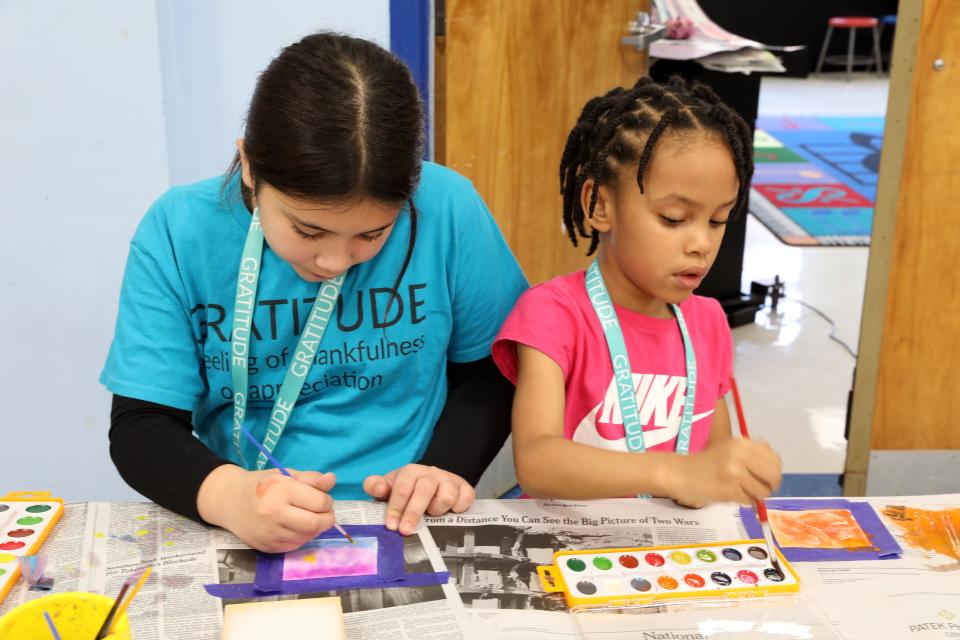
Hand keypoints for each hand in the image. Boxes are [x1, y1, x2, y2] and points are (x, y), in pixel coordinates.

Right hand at [198, 464, 336, 552]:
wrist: (229, 501)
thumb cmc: (262, 485)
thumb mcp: (286, 475)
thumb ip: (311, 479)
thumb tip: (332, 479)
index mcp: (281, 491)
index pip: (320, 502)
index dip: (326, 500)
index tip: (321, 497)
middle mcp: (274, 514)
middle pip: (316, 524)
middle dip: (327, 518)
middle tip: (323, 511)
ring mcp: (270, 533)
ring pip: (308, 537)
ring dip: (315, 528)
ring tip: (307, 516)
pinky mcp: (268, 547)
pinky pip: (296, 545)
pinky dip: (302, 536)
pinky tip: (295, 526)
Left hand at [363, 464, 474, 534]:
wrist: (432, 483)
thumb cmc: (407, 490)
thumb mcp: (389, 488)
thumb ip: (376, 486)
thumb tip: (376, 487)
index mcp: (410, 472)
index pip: (402, 488)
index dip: (396, 507)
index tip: (391, 525)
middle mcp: (430, 473)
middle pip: (423, 491)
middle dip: (413, 513)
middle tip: (405, 531)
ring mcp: (449, 480)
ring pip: (446, 496)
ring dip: (437, 510)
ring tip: (431, 517)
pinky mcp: (464, 488)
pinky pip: (466, 498)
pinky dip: (459, 507)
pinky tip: (452, 513)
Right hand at [668, 440, 781, 507]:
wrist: (680, 473)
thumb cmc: (706, 463)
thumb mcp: (730, 450)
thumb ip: (753, 455)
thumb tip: (776, 469)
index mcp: (742, 443)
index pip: (774, 459)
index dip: (773, 470)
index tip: (764, 476)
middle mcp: (740, 455)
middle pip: (774, 475)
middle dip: (770, 485)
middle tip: (759, 488)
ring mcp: (734, 472)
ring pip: (763, 490)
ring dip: (756, 495)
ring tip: (743, 492)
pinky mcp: (728, 489)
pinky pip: (749, 500)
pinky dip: (745, 501)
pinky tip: (733, 495)